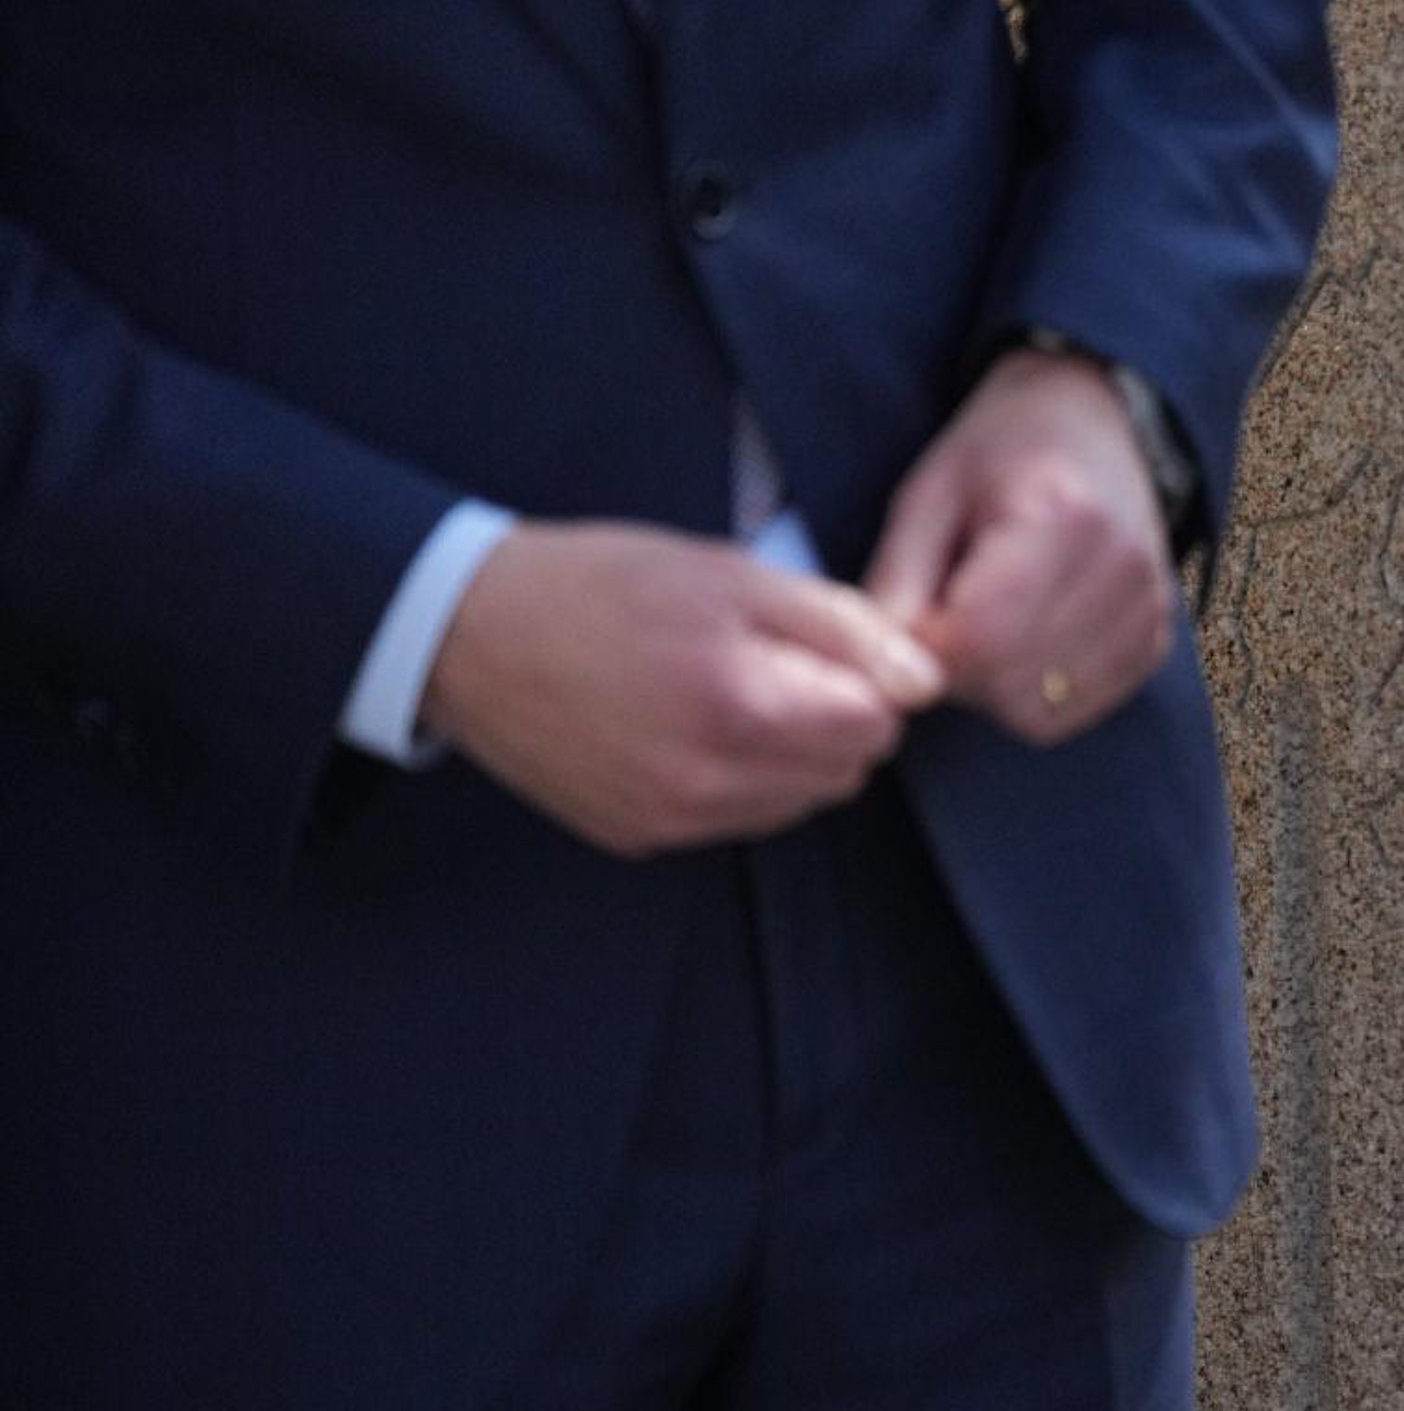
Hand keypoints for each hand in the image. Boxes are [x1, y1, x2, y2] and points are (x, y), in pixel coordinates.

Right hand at [426, 521, 945, 858]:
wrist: (471, 633)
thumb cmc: (606, 586)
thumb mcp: (734, 574)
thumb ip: (843, 629)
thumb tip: (925, 683)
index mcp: (741, 706)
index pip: (878, 725)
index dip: (864, 678)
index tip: (821, 645)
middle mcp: (708, 782)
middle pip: (845, 772)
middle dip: (832, 718)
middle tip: (768, 661)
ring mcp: (670, 820)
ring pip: (797, 802)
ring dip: (788, 753)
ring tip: (724, 688)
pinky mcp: (639, 836)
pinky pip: (735, 820)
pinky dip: (735, 778)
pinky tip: (686, 726)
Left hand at [865, 345, 1175, 745]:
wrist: (1097, 425)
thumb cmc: (999, 454)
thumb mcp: (928, 495)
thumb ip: (897, 586)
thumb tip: (882, 683)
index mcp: (1063, 515)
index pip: (980, 639)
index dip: (923, 651)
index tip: (909, 619)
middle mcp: (1122, 569)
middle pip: (1008, 684)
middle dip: (956, 672)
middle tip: (944, 618)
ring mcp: (1149, 612)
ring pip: (1037, 713)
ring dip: (991, 689)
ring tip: (985, 626)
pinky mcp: (1155, 645)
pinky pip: (1071, 715)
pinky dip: (1031, 695)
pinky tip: (1023, 640)